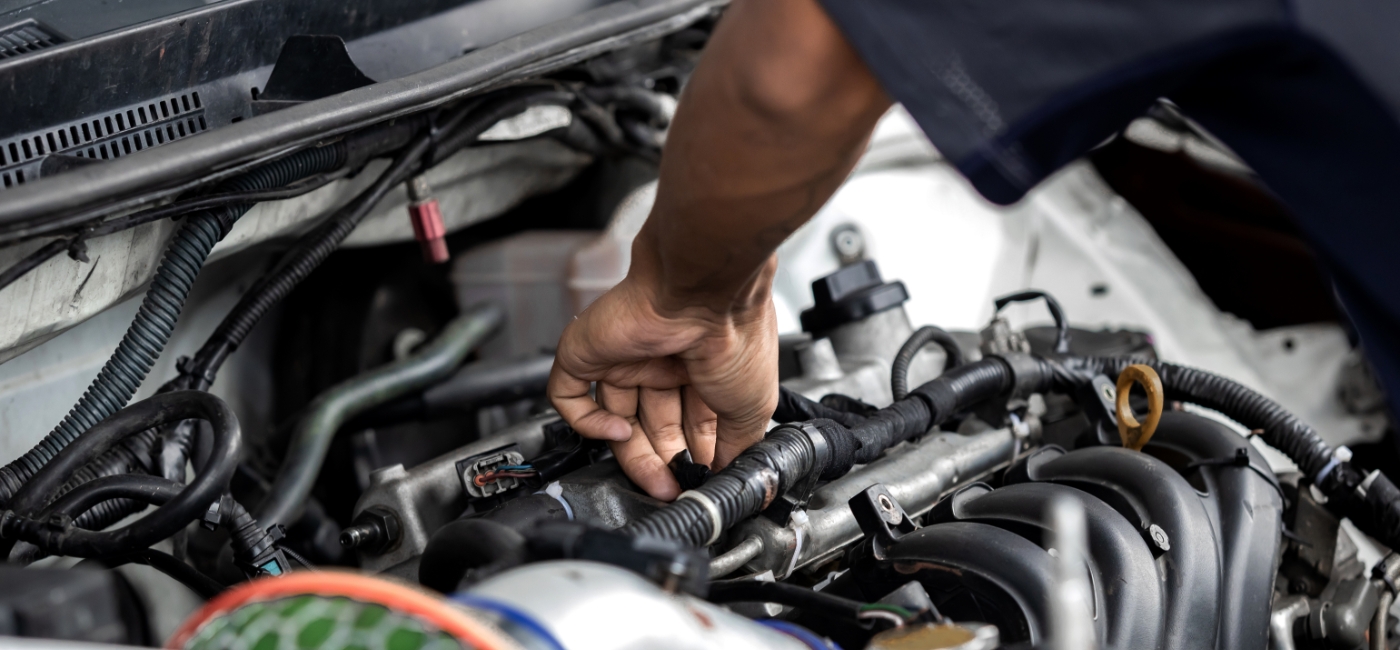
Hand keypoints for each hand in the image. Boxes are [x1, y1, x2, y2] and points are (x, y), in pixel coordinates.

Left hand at [548, 260, 779, 499]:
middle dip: (663, 461)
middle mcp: (661, 360)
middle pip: (651, 424)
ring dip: (631, 454)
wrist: (702, 292)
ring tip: (654, 479)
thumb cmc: (734, 335)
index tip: (697, 482)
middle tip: (673, 488)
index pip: (688, 422)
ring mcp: (621, 356)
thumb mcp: (754, 406)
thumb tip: (726, 473)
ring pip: (614, 416)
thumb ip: (738, 444)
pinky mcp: (586, 352)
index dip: (692, 455)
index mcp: (700, 367)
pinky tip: (616, 431)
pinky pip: (570, 398)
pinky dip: (587, 424)